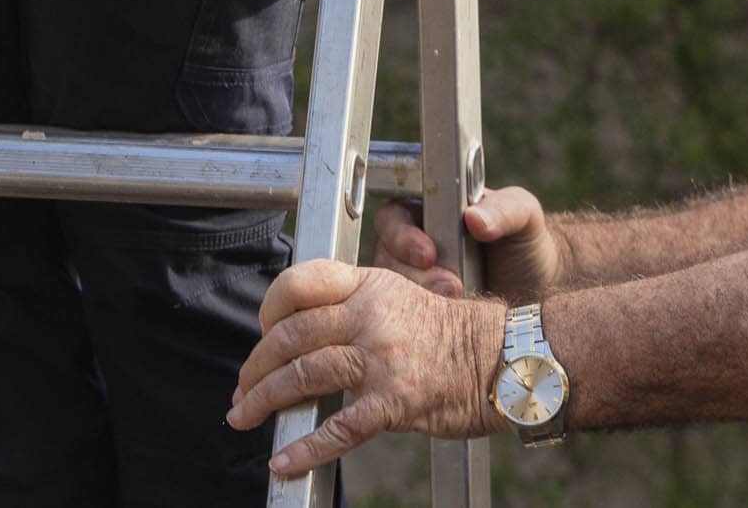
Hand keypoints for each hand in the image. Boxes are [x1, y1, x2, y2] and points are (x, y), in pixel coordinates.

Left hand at [230, 260, 500, 475]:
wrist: (505, 359)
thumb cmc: (451, 336)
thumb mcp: (399, 300)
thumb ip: (352, 310)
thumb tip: (299, 339)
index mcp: (369, 286)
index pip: (299, 284)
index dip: (268, 312)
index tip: (259, 337)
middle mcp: (371, 315)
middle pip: (292, 336)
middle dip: (256, 367)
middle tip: (242, 390)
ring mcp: (382, 357)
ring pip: (306, 374)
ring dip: (267, 400)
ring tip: (246, 417)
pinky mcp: (395, 400)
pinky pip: (339, 426)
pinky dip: (305, 448)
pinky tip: (284, 462)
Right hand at [375, 184, 560, 304]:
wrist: (540, 291)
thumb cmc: (525, 244)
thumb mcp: (523, 215)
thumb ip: (503, 209)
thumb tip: (474, 218)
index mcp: (428, 210)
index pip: (394, 216)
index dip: (401, 234)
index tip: (428, 253)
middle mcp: (413, 245)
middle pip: (387, 257)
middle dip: (414, 273)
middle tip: (450, 285)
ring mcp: (415, 282)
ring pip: (393, 291)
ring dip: (421, 297)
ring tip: (459, 299)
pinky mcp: (422, 316)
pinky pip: (408, 319)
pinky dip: (425, 321)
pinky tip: (451, 323)